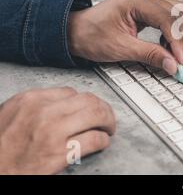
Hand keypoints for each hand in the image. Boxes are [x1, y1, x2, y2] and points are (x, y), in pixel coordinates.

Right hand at [0, 87, 115, 174]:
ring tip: (108, 128)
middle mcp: (43, 112)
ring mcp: (53, 131)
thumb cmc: (0, 148)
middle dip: (103, 108)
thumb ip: (36, 106)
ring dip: (108, 121)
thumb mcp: (12, 115)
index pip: (70, 92)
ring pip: (96, 115)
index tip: (90, 108)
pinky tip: (101, 143)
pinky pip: (94, 139)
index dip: (85, 101)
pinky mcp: (60, 153)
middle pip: (88, 100)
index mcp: (30, 100)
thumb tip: (62, 103)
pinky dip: (103, 140)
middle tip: (107, 117)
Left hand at [68, 0, 182, 74]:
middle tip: (180, 60)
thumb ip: (150, 55)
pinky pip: (169, 17)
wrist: (74, 31)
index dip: (178, 42)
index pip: (168, 19)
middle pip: (178, 12)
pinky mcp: (147, 9)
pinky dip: (173, 32)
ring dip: (179, 34)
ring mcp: (146, 1)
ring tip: (173, 53)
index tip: (181, 61)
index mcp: (136, 0)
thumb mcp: (120, 49)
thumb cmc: (90, 35)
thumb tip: (172, 64)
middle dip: (181, 38)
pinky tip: (167, 45)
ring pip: (177, 13)